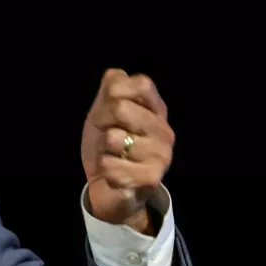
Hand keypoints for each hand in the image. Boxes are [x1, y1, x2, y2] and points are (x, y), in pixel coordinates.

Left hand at [81, 69, 174, 233]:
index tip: (106, 111)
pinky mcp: (151, 179)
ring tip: (114, 157)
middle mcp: (164, 131)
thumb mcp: (105, 113)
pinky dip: (104, 170)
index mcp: (156, 110)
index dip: (114, 93)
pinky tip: (115, 175)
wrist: (110, 190)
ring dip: (103, 150)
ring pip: (112, 138)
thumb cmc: (109, 147)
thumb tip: (115, 75)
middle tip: (105, 136)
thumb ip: (111, 89)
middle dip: (101, 121)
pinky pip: (110, 165)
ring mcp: (161, 156)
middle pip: (121, 107)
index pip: (142, 83)